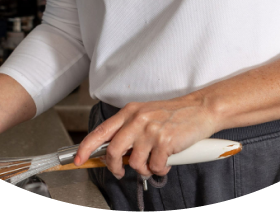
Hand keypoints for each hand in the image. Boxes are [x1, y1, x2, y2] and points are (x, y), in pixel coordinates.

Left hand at [74, 92, 217, 178]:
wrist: (200, 108)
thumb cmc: (174, 114)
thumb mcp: (147, 115)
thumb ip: (130, 130)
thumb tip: (114, 153)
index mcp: (130, 111)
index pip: (101, 130)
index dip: (86, 147)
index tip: (78, 159)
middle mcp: (138, 119)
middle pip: (113, 151)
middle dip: (115, 167)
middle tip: (121, 171)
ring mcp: (151, 130)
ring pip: (134, 163)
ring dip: (144, 169)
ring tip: (154, 162)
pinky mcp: (165, 141)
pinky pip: (154, 167)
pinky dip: (160, 169)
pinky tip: (167, 161)